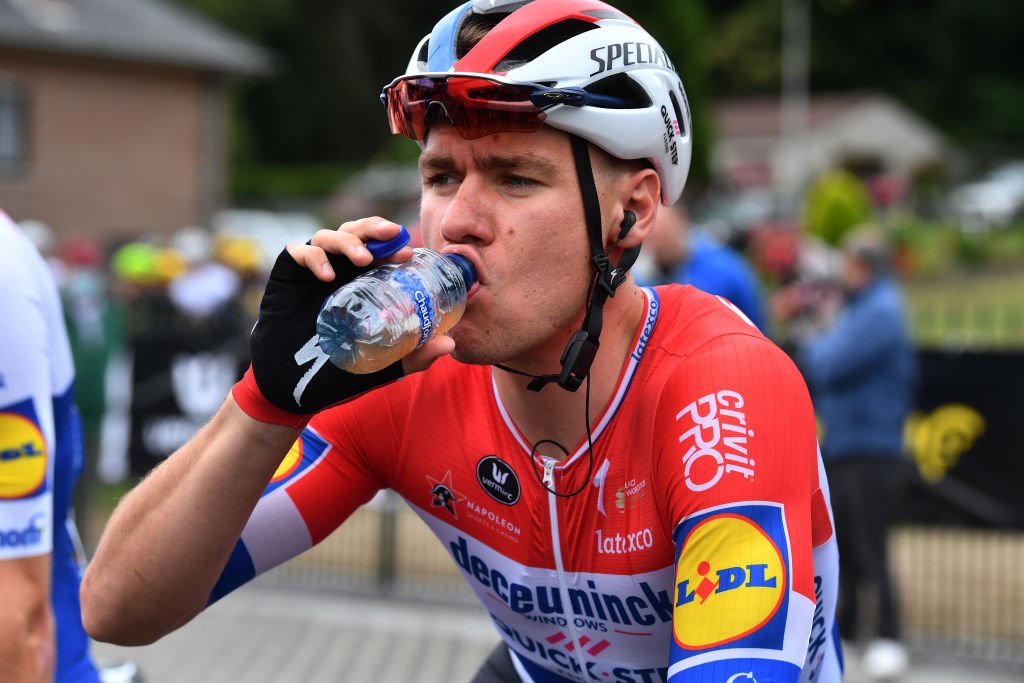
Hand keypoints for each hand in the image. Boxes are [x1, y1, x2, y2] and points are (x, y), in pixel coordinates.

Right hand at [235, 219, 452, 424]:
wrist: (290, 389)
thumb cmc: (336, 373)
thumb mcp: (381, 364)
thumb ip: (413, 356)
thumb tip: (450, 344)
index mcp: (362, 283)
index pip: (380, 250)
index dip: (394, 245)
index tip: (409, 253)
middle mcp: (339, 271)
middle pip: (357, 233)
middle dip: (375, 230)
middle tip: (392, 236)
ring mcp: (312, 272)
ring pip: (329, 237)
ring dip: (348, 241)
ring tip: (363, 259)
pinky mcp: (286, 276)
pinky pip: (298, 252)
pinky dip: (313, 257)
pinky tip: (327, 276)